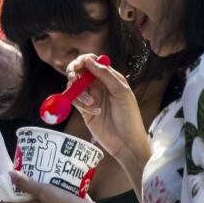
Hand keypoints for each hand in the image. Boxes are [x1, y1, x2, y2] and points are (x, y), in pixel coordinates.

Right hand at [65, 53, 149, 177]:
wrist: (126, 142)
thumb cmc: (129, 117)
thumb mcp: (121, 92)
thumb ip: (105, 75)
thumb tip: (89, 60)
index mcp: (110, 78)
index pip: (92, 62)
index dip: (83, 60)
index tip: (78, 65)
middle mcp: (99, 85)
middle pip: (80, 72)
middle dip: (74, 73)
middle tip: (74, 78)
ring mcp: (90, 97)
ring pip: (75, 86)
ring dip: (80, 93)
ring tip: (91, 103)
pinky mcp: (84, 110)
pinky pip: (75, 101)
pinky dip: (81, 104)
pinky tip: (94, 111)